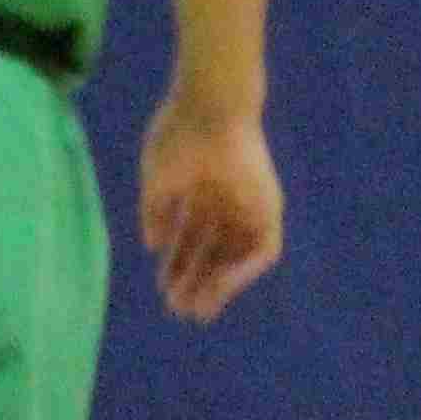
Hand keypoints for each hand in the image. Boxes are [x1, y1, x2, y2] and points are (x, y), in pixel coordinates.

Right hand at [137, 97, 282, 321]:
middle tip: (180, 308)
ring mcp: (247, 205)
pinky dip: (243, 271)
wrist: (211, 110)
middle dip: (195, 279)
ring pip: (235, 255)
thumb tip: (152, 246)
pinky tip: (220, 286)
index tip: (164, 290)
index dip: (176, 263)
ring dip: (218, 284)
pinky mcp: (268, 208)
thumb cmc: (179, 136)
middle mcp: (224, 200)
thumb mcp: (157, 179)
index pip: (189, 236)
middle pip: (211, 251)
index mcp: (198, 189)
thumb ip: (155, 213)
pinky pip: (262, 251)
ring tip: (198, 307)